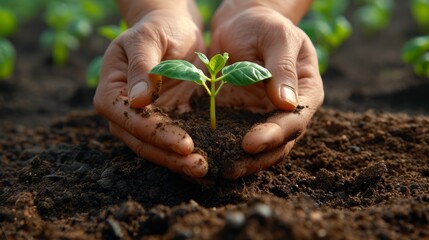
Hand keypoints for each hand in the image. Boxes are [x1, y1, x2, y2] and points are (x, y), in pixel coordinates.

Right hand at [94, 5, 207, 177]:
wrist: (175, 29)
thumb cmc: (158, 27)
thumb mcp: (149, 38)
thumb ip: (143, 66)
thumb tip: (138, 102)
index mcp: (112, 89)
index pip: (127, 118)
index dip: (154, 133)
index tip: (183, 143)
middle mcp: (124, 110)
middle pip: (141, 141)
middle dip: (169, 156)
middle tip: (199, 166)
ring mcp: (144, 119)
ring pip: (156, 148)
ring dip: (178, 162)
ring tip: (204, 170)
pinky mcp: (166, 121)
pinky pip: (173, 142)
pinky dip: (186, 155)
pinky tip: (206, 164)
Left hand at [209, 2, 323, 178]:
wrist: (241, 23)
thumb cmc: (264, 25)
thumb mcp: (277, 37)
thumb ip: (282, 67)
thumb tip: (288, 103)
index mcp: (305, 91)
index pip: (294, 121)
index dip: (274, 134)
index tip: (250, 142)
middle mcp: (288, 110)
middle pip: (278, 142)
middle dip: (257, 157)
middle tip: (233, 168)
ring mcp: (264, 115)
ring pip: (259, 147)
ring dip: (242, 161)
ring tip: (221, 170)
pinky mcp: (242, 116)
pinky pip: (236, 137)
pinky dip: (226, 148)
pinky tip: (210, 157)